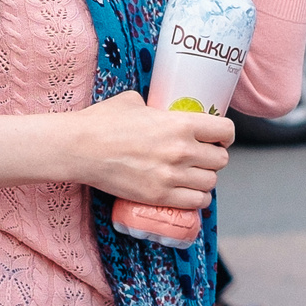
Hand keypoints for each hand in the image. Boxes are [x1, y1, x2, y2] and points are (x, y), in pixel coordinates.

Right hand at [60, 90, 234, 207]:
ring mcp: (172, 176)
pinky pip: (196, 203)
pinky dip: (197, 199)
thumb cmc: (103, 121)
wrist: (80, 148)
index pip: (225, 131)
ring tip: (194, 177)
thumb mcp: (134, 102)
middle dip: (214, 158)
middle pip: (221, 160)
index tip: (219, 138)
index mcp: (180, 123)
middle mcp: (182, 150)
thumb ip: (156, 108)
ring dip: (206, 180)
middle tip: (202, 158)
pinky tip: (190, 193)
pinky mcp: (159, 196)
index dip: (225, 135)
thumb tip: (160, 111)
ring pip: (211, 183)